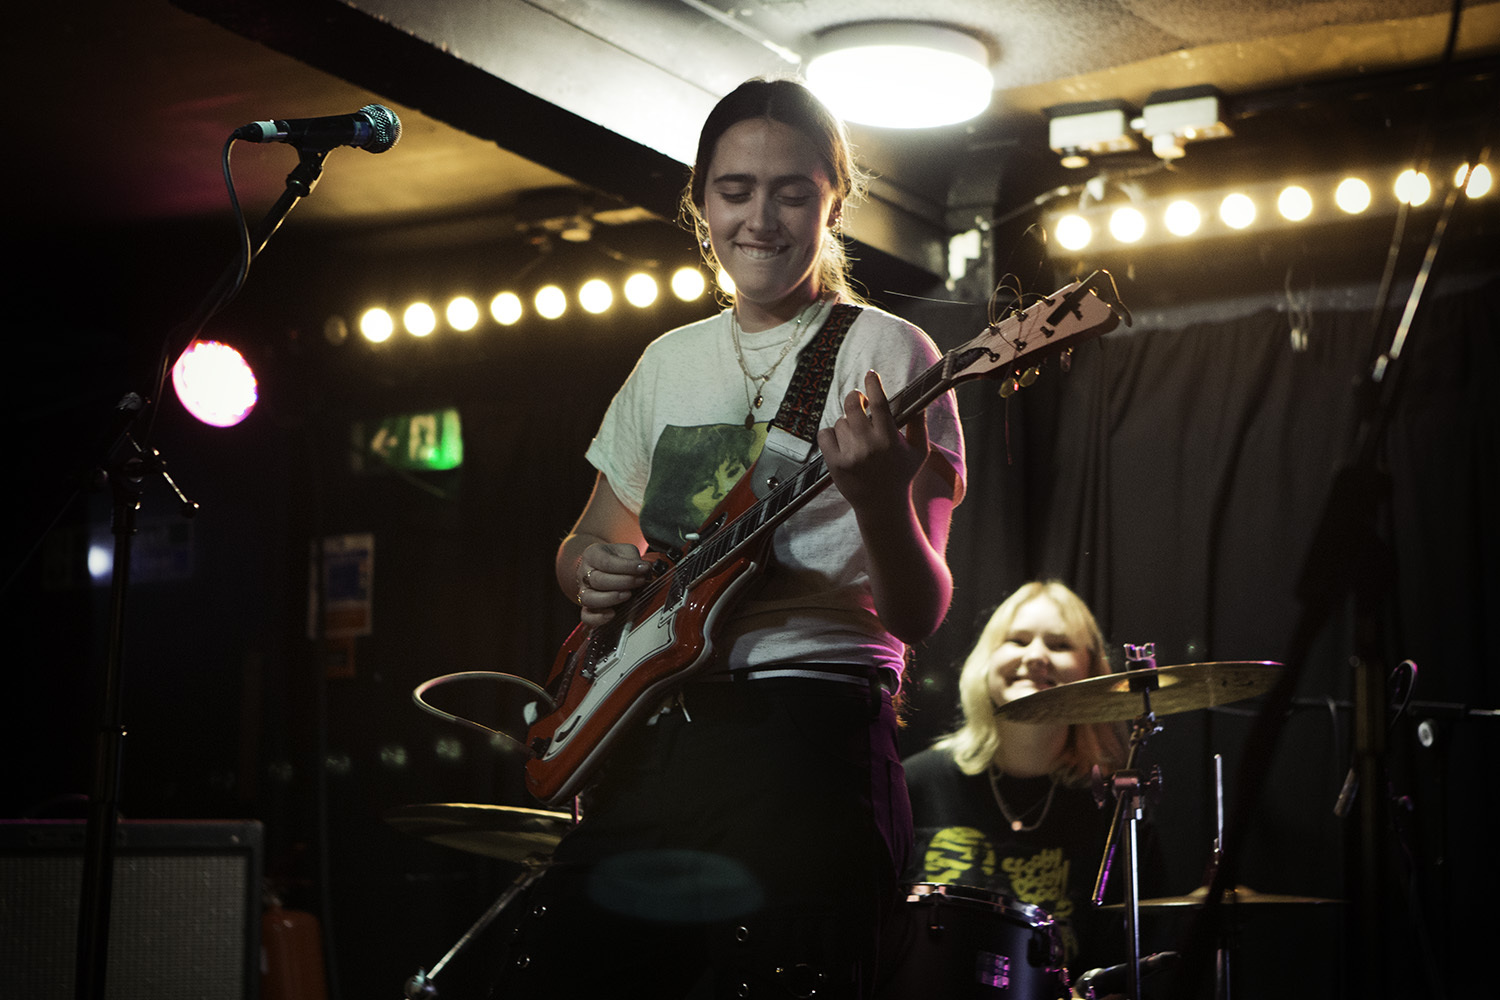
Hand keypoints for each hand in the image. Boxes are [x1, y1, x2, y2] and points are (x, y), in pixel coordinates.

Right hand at [576, 542, 650, 625]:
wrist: (602, 568)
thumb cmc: (616, 559)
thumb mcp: (625, 552)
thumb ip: (634, 559)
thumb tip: (644, 569)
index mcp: (593, 555)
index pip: (606, 562)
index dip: (626, 566)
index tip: (643, 568)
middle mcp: (584, 574)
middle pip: (597, 580)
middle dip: (622, 582)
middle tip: (639, 581)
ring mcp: (584, 591)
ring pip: (589, 598)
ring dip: (611, 598)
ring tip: (628, 595)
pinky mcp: (587, 608)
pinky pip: (586, 616)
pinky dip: (598, 618)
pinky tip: (612, 614)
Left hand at [817, 369, 929, 512]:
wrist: (882, 506)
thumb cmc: (902, 475)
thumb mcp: (919, 451)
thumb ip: (919, 425)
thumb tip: (920, 400)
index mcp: (890, 439)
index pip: (879, 403)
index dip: (873, 385)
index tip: (870, 374)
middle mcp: (869, 445)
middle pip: (853, 405)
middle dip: (855, 397)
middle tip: (859, 398)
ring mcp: (850, 455)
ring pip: (840, 421)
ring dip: (847, 423)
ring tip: (857, 436)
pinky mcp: (834, 463)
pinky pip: (824, 433)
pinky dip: (831, 434)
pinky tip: (842, 442)